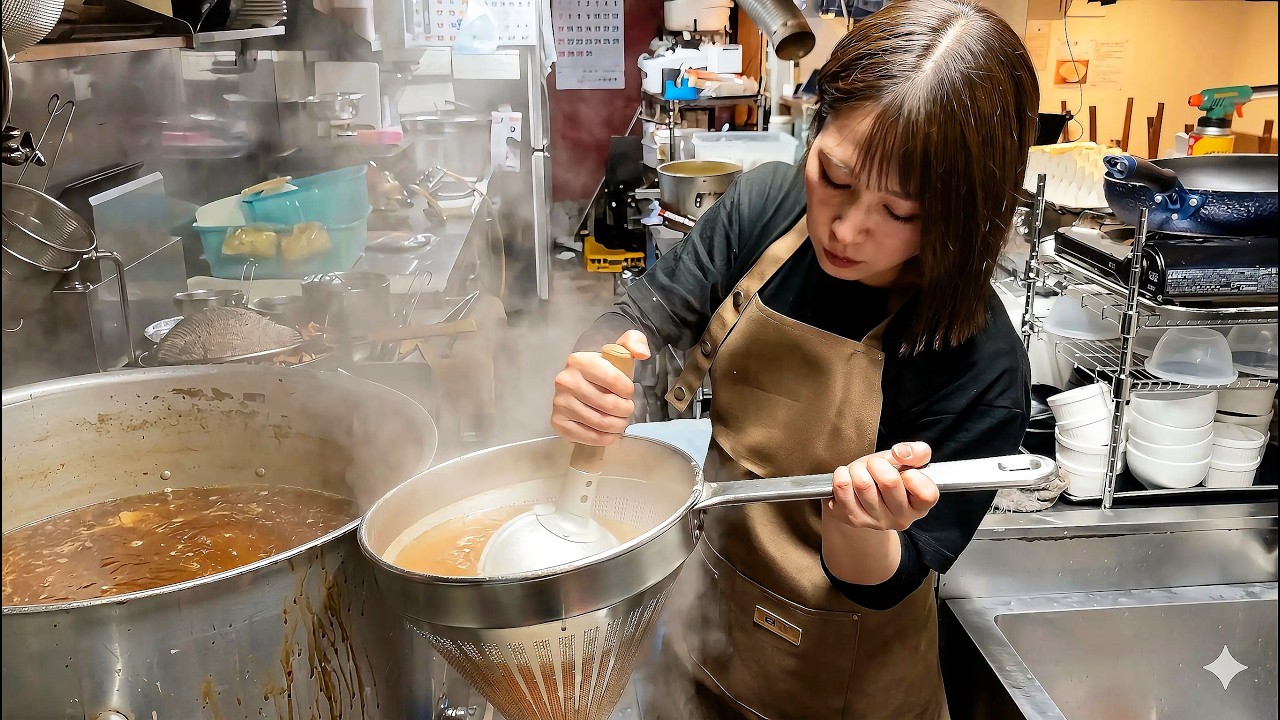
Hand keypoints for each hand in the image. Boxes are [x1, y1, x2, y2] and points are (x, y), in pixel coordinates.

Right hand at [551, 330, 650, 444]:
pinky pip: (587, 437)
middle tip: (627, 410)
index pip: (615, 380)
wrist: (580, 384)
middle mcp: (565, 381)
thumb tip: (642, 353)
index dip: (628, 390)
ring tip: (620, 421)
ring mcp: (559, 403)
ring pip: (600, 422)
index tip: (628, 392)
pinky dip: (603, 438)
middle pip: (608, 404)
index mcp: (579, 361)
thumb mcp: (619, 351)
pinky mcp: (557, 422)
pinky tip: (609, 433)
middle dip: (625, 410)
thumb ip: (635, 342)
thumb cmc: (604, 369)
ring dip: (617, 425)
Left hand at [828, 442, 940, 531]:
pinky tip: (848, 479)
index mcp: (920, 506)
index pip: (926, 493)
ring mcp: (876, 522)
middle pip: (889, 481)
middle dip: (878, 463)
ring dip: (858, 468)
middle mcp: (901, 519)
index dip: (913, 475)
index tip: (904, 472)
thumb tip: (900, 452)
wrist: (861, 494)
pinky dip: (842, 474)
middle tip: (875, 465)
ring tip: (861, 472)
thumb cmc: (888, 476)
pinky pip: (842, 487)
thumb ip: (918, 452)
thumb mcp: (908, 462)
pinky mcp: (853, 519)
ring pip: (862, 483)